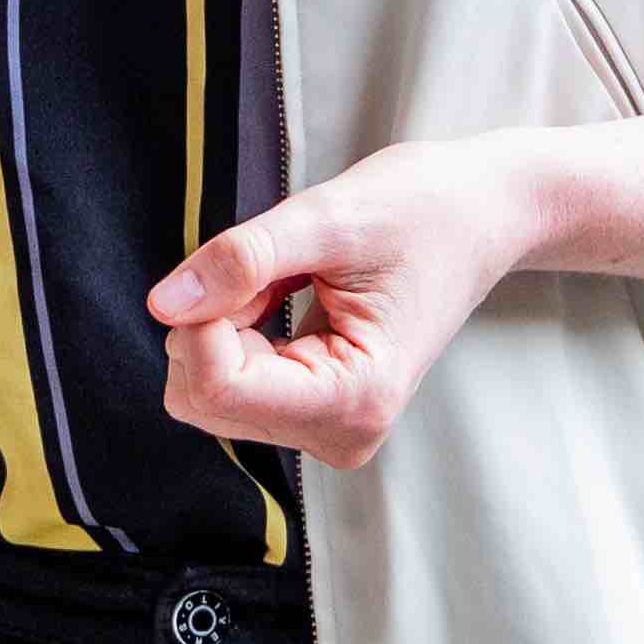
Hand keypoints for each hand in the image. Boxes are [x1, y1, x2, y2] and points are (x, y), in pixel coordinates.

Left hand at [147, 135, 573, 469]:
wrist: (479, 217)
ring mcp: (326, 429)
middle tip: (281, 267)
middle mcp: (340, 434)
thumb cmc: (423, 210)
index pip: (217, 389)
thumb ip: (243, 260)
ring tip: (297, 278)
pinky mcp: (311, 413)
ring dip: (228, 321)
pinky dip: (239, 327)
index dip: (203, 318)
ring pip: (207, 390)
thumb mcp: (327, 217)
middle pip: (203, 398)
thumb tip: (163, 305)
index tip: (245, 263)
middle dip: (217, 320)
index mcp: (355, 399)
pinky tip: (292, 295)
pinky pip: (228, 381)